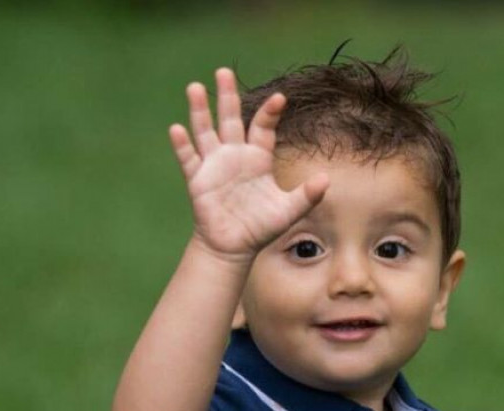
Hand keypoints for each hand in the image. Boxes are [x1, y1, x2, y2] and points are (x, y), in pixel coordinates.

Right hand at [169, 68, 328, 260]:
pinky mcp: (198, 180)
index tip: (279, 98)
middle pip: (230, 119)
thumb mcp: (289, 211)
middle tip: (224, 71)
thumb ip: (307, 195)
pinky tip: (177, 128)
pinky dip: (183, 145)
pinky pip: (189, 159)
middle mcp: (235, 155)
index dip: (269, 113)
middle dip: (228, 96)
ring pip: (205, 131)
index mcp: (257, 158)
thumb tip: (327, 179)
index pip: (262, 127)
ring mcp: (214, 165)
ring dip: (200, 111)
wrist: (234, 246)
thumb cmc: (262, 227)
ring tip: (195, 87)